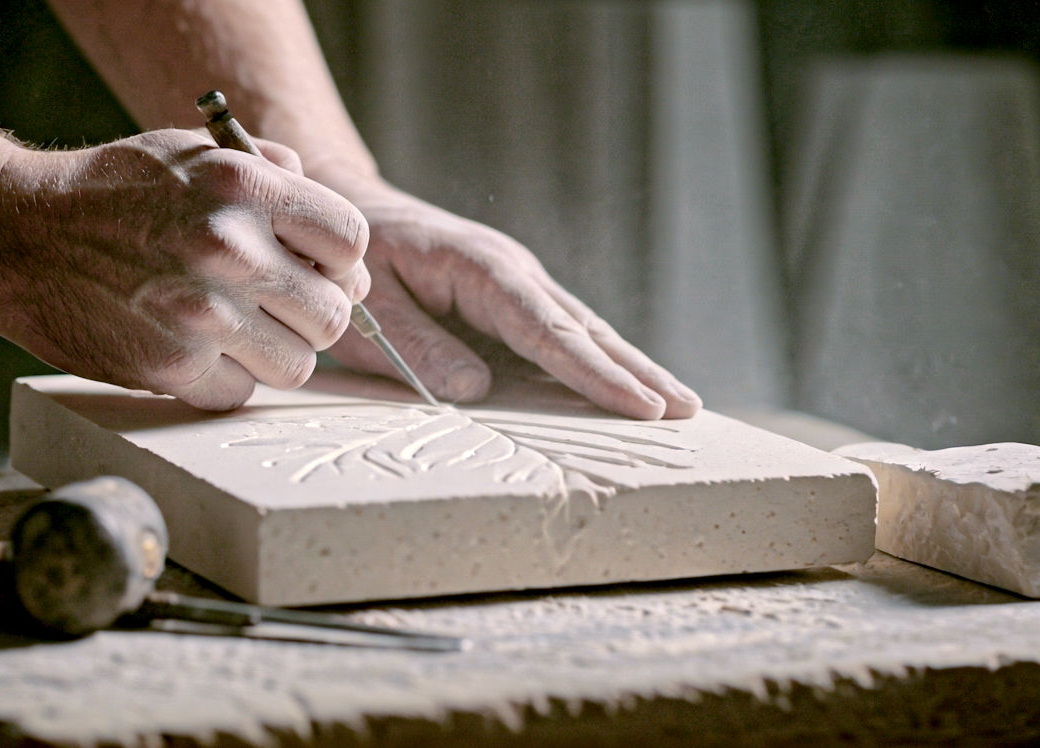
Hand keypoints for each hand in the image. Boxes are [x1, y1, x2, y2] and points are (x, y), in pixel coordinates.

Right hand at [0, 129, 368, 409]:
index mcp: (245, 188)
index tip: (314, 267)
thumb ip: (267, 172)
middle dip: (310, 315)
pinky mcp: (172, 367)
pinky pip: (240, 394)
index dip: (338, 260)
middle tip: (276, 308)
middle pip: (333, 315)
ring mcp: (203, 314)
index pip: (352, 242)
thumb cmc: (110, 192)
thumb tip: (326, 223)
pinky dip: (224, 380)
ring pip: (297, 365)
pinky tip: (194, 350)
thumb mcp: (191, 152)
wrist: (16, 235)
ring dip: (273, 354)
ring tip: (236, 331)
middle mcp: (232, 249)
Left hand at [322, 176, 700, 419]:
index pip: (547, 330)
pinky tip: (626, 388)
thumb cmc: (357, 262)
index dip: (594, 373)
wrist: (352, 209)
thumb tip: (474, 390)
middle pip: (585, 329)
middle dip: (637, 372)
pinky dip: (599, 362)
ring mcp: (518, 285)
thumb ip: (417, 344)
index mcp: (482, 270)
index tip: (640, 405)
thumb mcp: (371, 302)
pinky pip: (562, 336)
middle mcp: (513, 274)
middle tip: (686, 411)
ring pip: (583, 331)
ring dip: (631, 368)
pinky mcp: (512, 301)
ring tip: (679, 405)